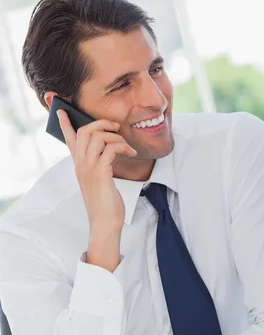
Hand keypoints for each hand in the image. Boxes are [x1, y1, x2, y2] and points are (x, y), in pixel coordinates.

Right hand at [58, 110, 136, 270]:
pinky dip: (123, 146)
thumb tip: (108, 154)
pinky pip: (110, 148)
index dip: (65, 123)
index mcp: (79, 166)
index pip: (69, 140)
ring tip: (128, 147)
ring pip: (98, 136)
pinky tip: (131, 153)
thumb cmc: (105, 205)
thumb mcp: (100, 182)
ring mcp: (88, 168)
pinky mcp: (100, 173)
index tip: (61, 110)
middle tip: (116, 127)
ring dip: (116, 136)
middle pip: (84, 131)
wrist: (104, 224)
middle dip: (102, 123)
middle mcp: (81, 165)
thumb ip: (100, 167)